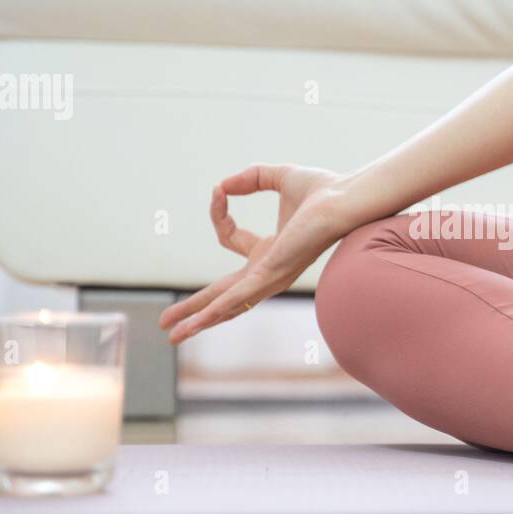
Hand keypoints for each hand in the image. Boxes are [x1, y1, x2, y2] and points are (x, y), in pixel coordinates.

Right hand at [159, 164, 350, 343]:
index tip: (220, 191)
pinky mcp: (271, 276)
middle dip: (194, 308)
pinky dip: (214, 311)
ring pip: (225, 303)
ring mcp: (270, 276)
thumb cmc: (324, 190)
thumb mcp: (277, 177)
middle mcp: (269, 269)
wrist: (344, 199)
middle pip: (222, 292)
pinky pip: (237, 298)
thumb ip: (250, 179)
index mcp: (271, 249)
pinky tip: (196, 324)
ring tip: (172, 335)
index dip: (219, 214)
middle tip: (168, 325)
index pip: (229, 239)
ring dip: (197, 319)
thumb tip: (223, 185)